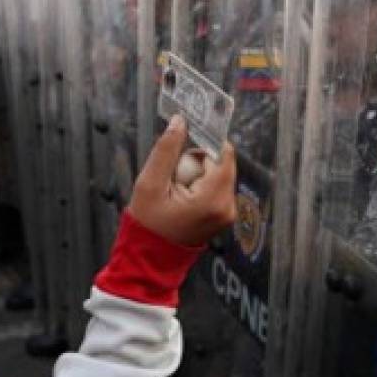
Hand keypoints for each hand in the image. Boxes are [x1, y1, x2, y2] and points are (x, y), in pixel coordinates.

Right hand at [128, 114, 236, 246]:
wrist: (150, 256)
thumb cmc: (148, 223)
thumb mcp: (149, 183)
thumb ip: (166, 149)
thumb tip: (180, 121)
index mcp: (213, 200)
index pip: (223, 154)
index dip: (205, 142)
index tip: (187, 140)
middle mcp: (227, 206)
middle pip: (220, 162)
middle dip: (197, 161)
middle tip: (175, 177)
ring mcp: (227, 212)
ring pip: (218, 172)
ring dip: (198, 172)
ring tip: (177, 189)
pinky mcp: (224, 214)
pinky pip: (216, 185)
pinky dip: (200, 184)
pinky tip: (183, 196)